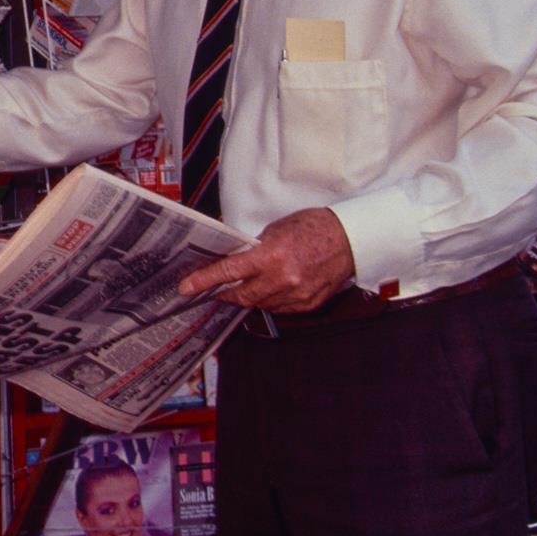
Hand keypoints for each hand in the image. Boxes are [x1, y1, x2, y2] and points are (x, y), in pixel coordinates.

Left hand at [176, 207, 356, 312]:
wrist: (350, 239)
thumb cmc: (313, 227)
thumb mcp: (276, 230)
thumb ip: (255, 249)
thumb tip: (236, 260)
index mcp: (271, 256)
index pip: (229, 272)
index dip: (204, 281)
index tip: (186, 288)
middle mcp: (283, 279)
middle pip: (242, 296)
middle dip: (226, 295)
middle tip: (216, 290)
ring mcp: (297, 294)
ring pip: (261, 304)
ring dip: (251, 296)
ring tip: (250, 284)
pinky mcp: (308, 304)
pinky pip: (281, 308)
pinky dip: (271, 300)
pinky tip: (273, 287)